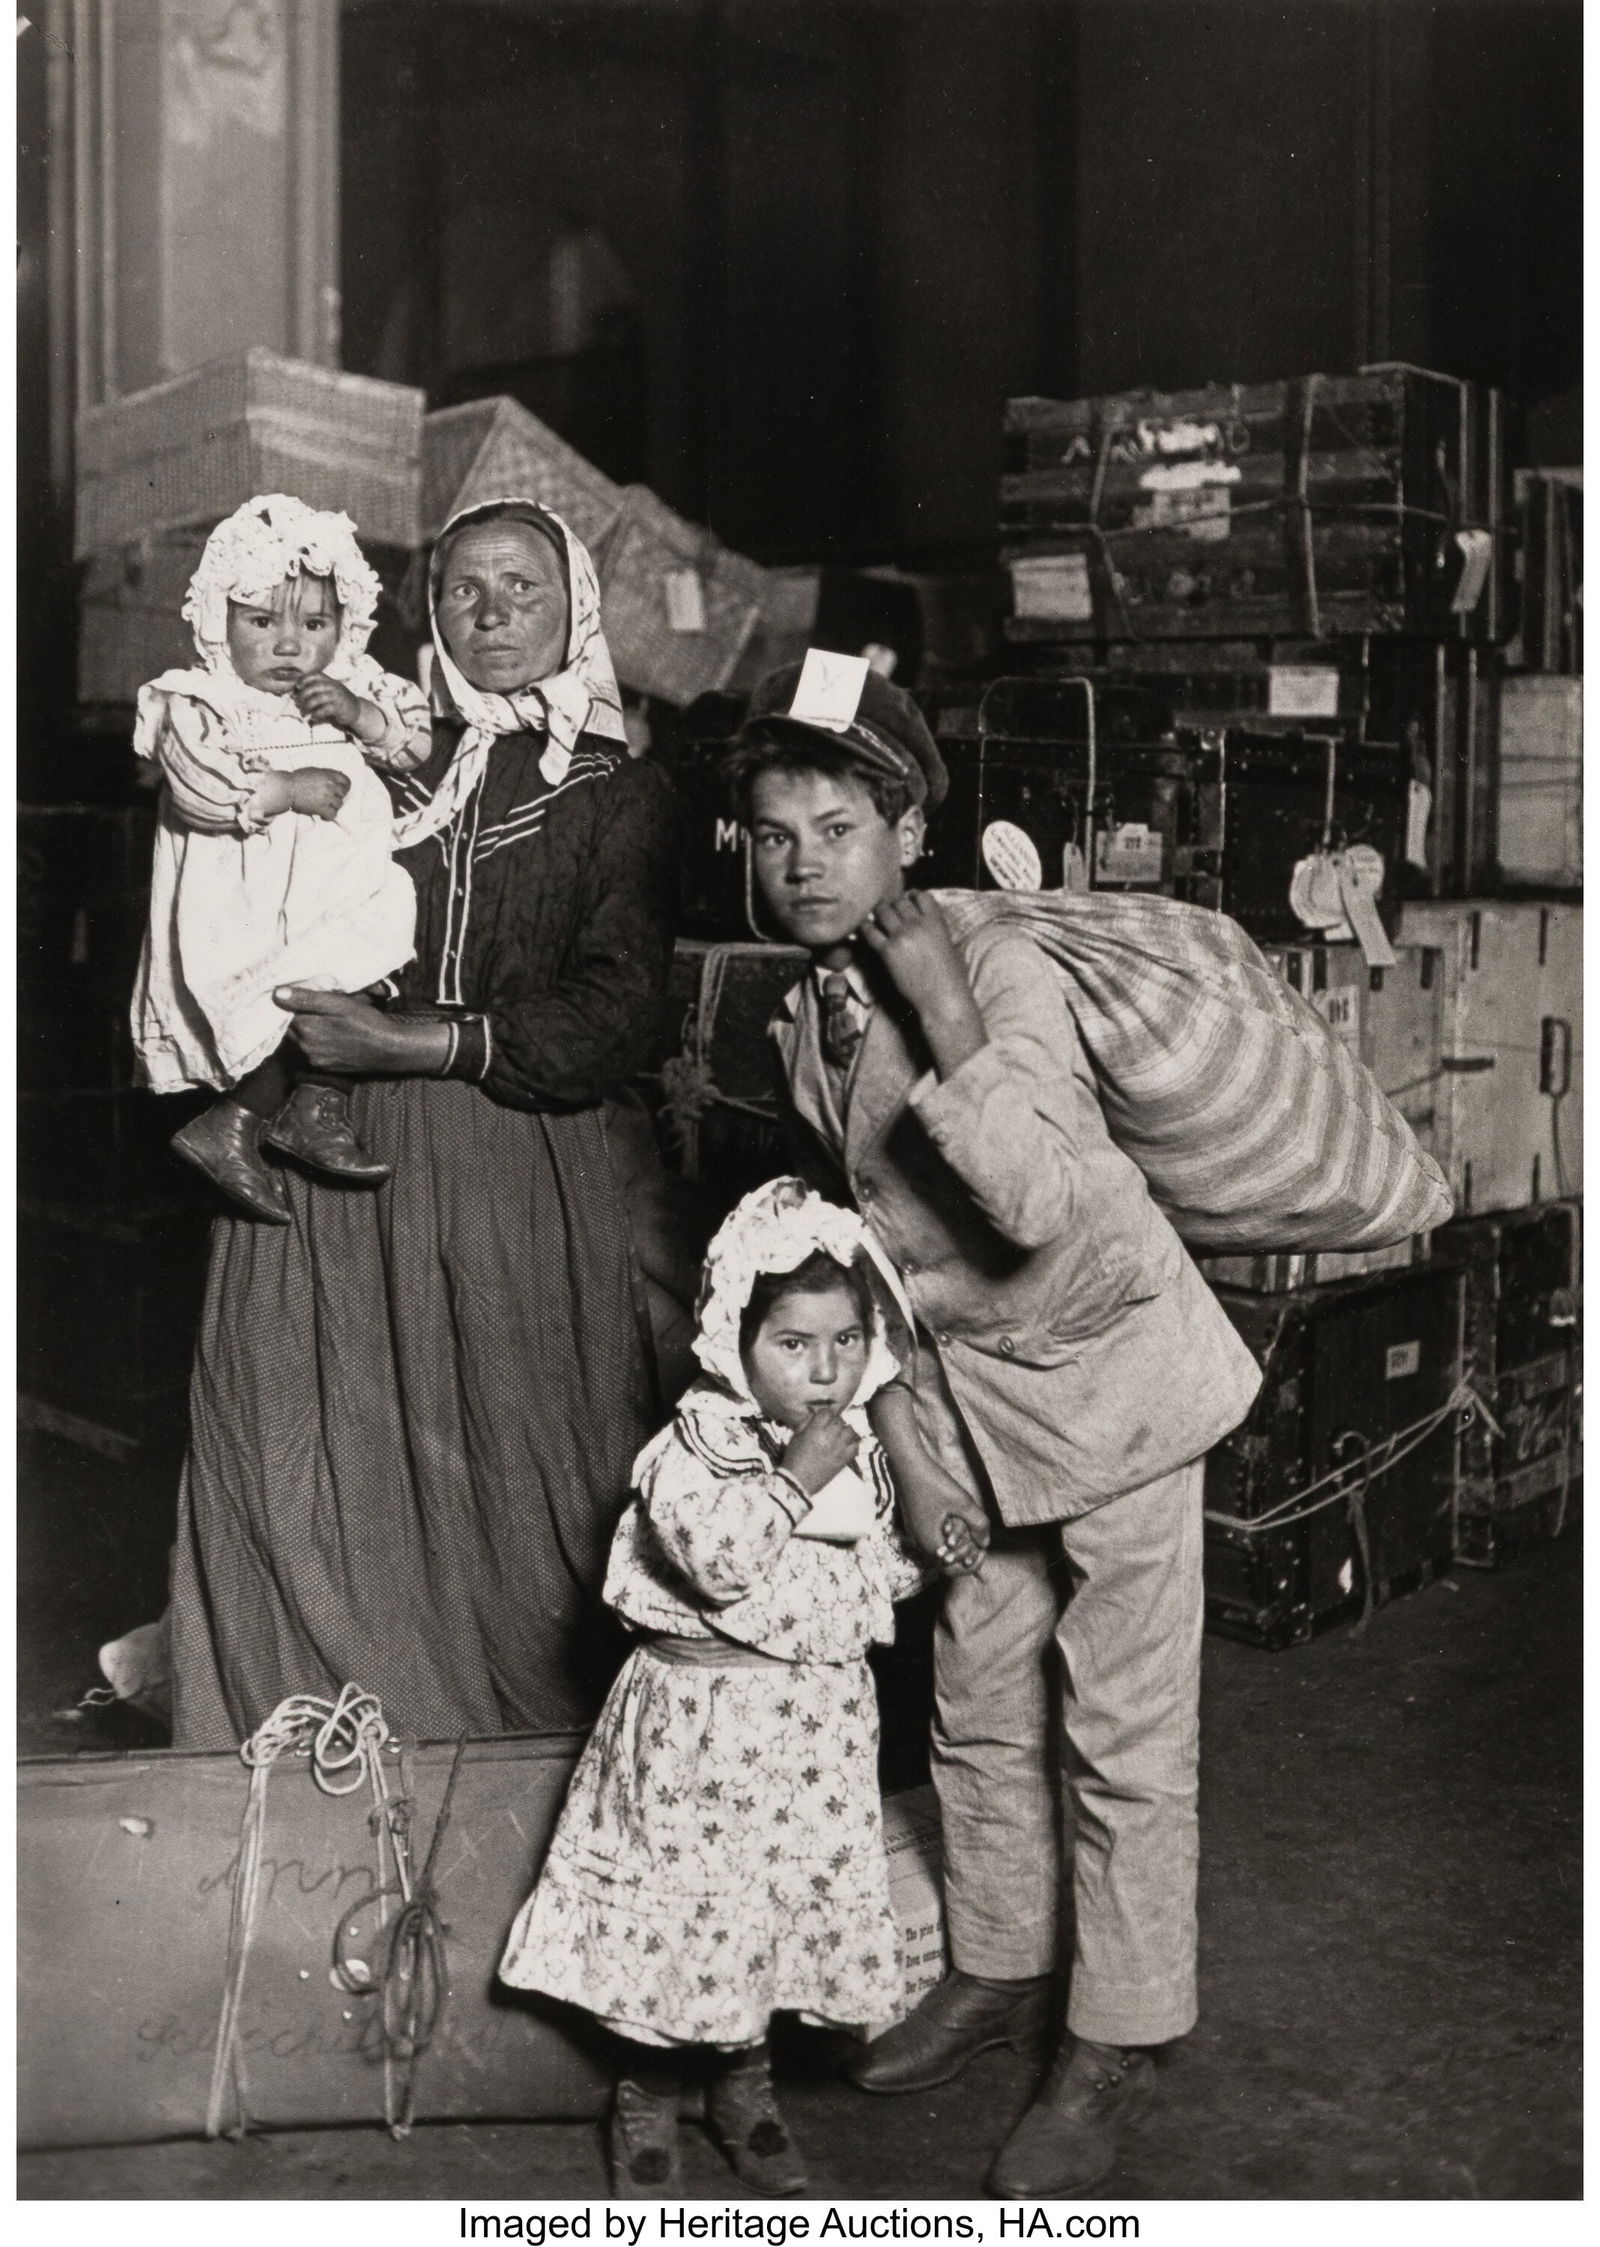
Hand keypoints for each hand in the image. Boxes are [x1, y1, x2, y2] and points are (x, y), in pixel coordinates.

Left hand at [272, 985, 449, 1076]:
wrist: (389, 1050)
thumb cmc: (366, 1022)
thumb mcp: (339, 1004)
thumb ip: (306, 999)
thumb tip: (276, 993)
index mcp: (306, 1028)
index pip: (285, 1013)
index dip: (295, 1004)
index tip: (309, 998)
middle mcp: (305, 1047)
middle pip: (293, 1028)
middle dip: (302, 1018)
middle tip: (322, 1008)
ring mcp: (314, 1060)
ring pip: (302, 1041)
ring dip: (310, 1031)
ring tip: (330, 1022)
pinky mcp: (324, 1067)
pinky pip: (313, 1052)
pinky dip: (318, 1043)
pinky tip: (334, 1036)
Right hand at [287, 767, 351, 820]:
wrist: (287, 788)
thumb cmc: (296, 779)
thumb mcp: (313, 771)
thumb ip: (325, 775)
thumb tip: (333, 778)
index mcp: (329, 775)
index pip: (346, 781)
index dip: (345, 786)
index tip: (341, 790)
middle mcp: (330, 785)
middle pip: (343, 793)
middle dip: (338, 796)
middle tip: (330, 800)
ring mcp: (327, 797)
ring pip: (339, 804)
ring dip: (333, 806)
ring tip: (325, 807)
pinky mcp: (322, 807)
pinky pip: (333, 814)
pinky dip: (328, 816)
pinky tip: (323, 815)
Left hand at [293, 677, 366, 735]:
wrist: (357, 710)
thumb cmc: (339, 701)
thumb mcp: (329, 691)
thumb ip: (315, 691)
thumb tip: (294, 695)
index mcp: (330, 681)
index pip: (315, 675)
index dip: (304, 680)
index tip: (297, 687)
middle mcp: (333, 687)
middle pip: (313, 687)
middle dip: (303, 695)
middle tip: (298, 703)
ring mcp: (337, 697)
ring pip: (317, 699)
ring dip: (307, 706)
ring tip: (304, 713)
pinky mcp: (339, 708)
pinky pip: (324, 710)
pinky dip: (316, 714)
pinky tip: (313, 717)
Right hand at [780, 1406, 860, 1495]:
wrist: (797, 1482)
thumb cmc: (793, 1459)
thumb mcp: (795, 1437)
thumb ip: (806, 1423)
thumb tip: (816, 1415)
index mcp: (814, 1430)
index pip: (827, 1412)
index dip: (826, 1413)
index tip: (824, 1417)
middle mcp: (828, 1437)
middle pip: (839, 1420)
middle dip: (835, 1421)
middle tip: (831, 1427)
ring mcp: (838, 1448)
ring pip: (850, 1430)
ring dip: (845, 1430)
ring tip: (839, 1435)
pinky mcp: (843, 1460)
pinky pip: (855, 1446)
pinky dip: (853, 1443)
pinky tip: (846, 1444)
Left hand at [857, 892, 985, 1075]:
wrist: (943, 997)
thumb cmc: (951, 976)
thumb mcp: (949, 944)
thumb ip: (936, 929)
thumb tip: (925, 923)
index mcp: (936, 921)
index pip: (921, 895)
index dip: (912, 896)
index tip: (907, 901)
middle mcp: (918, 924)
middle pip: (899, 901)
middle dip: (893, 905)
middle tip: (888, 912)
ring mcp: (902, 936)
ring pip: (882, 911)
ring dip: (878, 913)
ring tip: (876, 919)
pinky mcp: (887, 951)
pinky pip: (869, 931)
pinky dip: (864, 928)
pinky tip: (863, 929)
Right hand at [897, 1463, 990, 1577]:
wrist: (908, 1464)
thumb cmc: (935, 1482)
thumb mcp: (964, 1502)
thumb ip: (979, 1525)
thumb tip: (986, 1543)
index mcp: (930, 1544)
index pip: (953, 1570)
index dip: (972, 1564)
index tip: (983, 1550)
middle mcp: (919, 1543)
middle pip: (947, 1562)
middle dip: (966, 1553)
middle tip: (980, 1541)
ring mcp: (914, 1534)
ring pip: (940, 1549)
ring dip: (957, 1543)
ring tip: (970, 1529)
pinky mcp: (913, 1524)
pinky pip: (933, 1538)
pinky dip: (947, 1535)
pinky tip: (957, 1520)